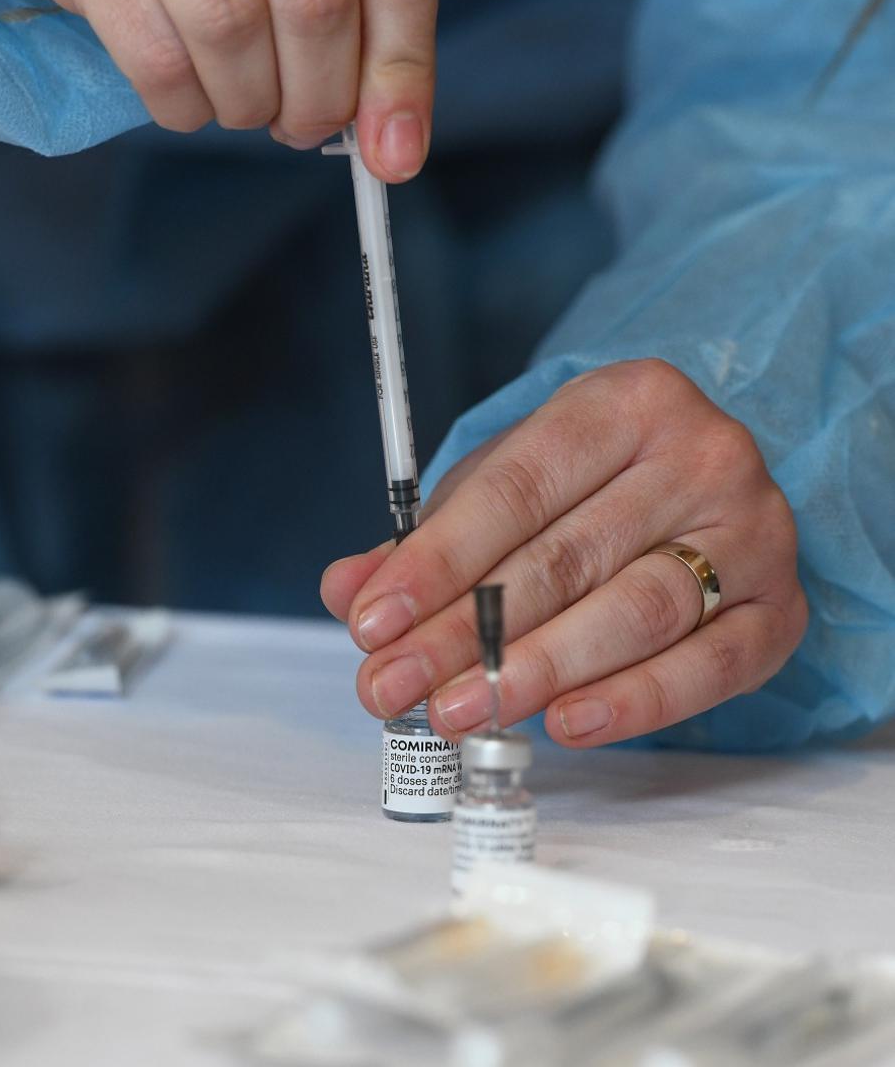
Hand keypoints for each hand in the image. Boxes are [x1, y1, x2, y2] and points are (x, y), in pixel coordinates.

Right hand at [24, 0, 437, 177]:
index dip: (397, 72)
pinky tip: (195, 98)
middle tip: (301, 124)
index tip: (391, 151)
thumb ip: (371, 47)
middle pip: (314, 9)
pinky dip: (187, 109)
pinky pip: (158, 63)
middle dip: (317, 100)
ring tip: (247, 100)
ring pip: (232, 34)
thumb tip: (395, 152)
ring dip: (250, 105)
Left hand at [320, 359, 807, 745]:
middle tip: (391, 688)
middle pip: (564, 560)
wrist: (705, 484)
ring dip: (533, 672)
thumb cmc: (588, 486)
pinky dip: (633, 701)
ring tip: (458, 711)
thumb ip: (425, 540)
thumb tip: (346, 591)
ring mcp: (754, 532)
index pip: (516, 489)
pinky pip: (706, 667)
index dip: (436, 562)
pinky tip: (561, 723)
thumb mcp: (504, 485)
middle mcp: (703, 456)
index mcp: (626, 402)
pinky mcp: (781, 609)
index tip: (371, 622)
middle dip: (463, 633)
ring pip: (633, 612)